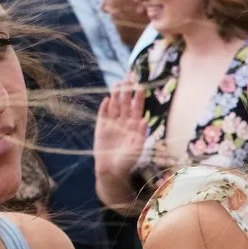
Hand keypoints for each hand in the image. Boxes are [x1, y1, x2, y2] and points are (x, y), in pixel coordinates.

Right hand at [94, 80, 147, 211]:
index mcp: (134, 126)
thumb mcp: (137, 149)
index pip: (137, 108)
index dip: (139, 98)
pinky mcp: (101, 127)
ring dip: (116, 95)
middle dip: (127, 91)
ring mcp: (112, 123)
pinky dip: (105, 107)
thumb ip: (141, 135)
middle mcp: (124, 122)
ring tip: (118, 84)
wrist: (112, 170)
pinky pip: (103, 114)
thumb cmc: (128, 161)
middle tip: (129, 77)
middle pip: (126, 103)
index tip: (141, 86)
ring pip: (115, 105)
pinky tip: (107, 99)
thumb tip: (145, 120)